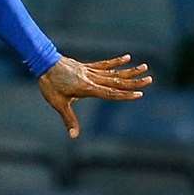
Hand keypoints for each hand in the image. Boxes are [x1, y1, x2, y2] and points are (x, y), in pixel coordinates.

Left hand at [37, 54, 152, 137]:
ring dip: (129, 71)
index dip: (125, 94)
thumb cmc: (50, 85)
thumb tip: (73, 136)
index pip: (110, 93)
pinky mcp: (87, 66)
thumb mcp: (59, 104)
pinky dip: (116, 61)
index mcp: (88, 88)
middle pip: (117, 81)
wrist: (43, 63)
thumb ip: (69, 119)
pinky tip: (127, 57)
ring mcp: (90, 71)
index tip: (139, 94)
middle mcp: (92, 78)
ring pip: (114, 72)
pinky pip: (104, 64)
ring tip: (144, 67)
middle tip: (150, 79)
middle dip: (134, 81)